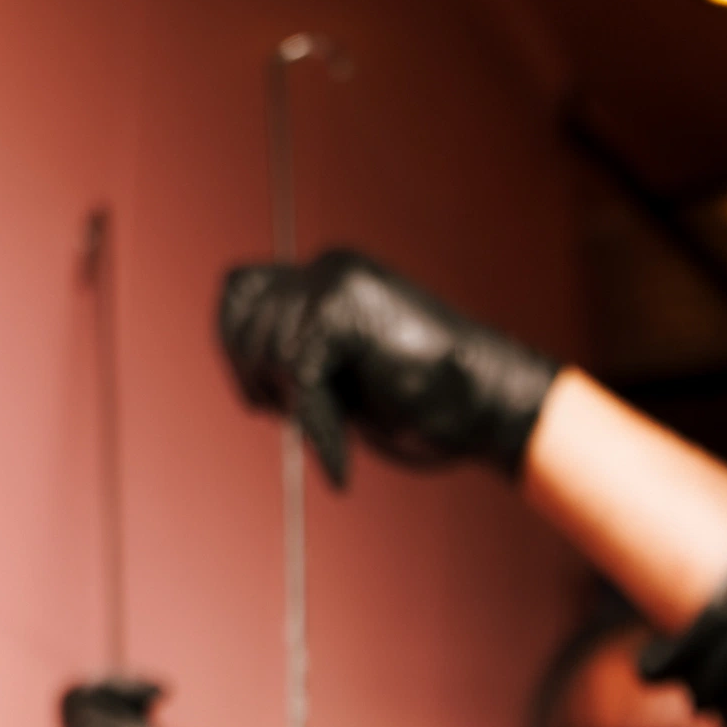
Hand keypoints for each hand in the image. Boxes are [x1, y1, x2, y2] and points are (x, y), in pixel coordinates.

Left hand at [215, 249, 556, 487]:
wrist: (491, 406)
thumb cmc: (427, 404)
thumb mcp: (343, 376)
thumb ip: (300, 358)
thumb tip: (251, 374)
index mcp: (327, 277)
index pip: (239, 291)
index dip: (234, 347)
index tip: (265, 400)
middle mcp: (329, 268)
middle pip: (242, 319)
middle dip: (257, 380)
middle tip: (302, 420)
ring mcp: (338, 283)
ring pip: (267, 349)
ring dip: (295, 410)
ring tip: (334, 439)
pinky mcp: (346, 311)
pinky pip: (297, 372)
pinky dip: (315, 425)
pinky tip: (341, 458)